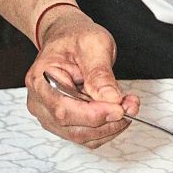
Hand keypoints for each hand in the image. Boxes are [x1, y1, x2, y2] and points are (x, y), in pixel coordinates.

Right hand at [24, 8, 139, 147]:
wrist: (68, 37)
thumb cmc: (76, 37)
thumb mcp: (93, 44)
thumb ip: (100, 74)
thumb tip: (111, 99)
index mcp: (40, 80)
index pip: (64, 109)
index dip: (94, 115)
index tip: (120, 108)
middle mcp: (40, 102)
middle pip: (73, 127)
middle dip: (108, 120)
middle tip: (132, 104)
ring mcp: (49, 115)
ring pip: (81, 136)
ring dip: (110, 126)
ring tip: (128, 104)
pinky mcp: (63, 122)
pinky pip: (86, 134)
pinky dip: (106, 127)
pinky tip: (118, 110)